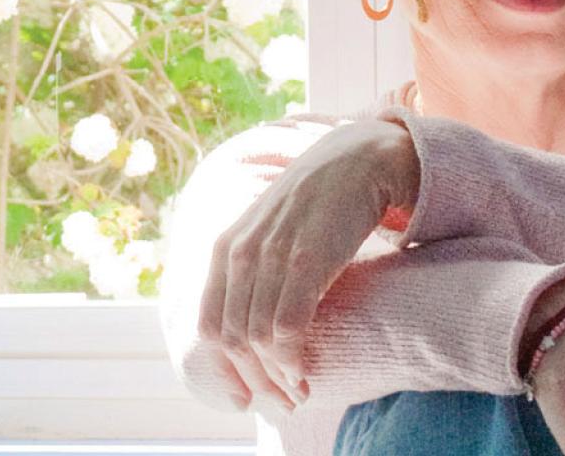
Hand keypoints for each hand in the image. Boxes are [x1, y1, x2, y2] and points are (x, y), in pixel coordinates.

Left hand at [198, 117, 413, 414]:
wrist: (356, 161)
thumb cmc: (315, 207)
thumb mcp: (268, 237)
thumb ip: (252, 275)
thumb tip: (248, 334)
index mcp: (224, 250)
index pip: (209, 325)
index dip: (223, 369)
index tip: (245, 397)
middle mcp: (239, 253)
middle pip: (231, 338)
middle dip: (254, 380)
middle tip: (281, 403)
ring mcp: (270, 255)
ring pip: (256, 337)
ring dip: (275, 376)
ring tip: (298, 394)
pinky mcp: (305, 259)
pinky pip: (287, 325)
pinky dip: (292, 359)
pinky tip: (304, 373)